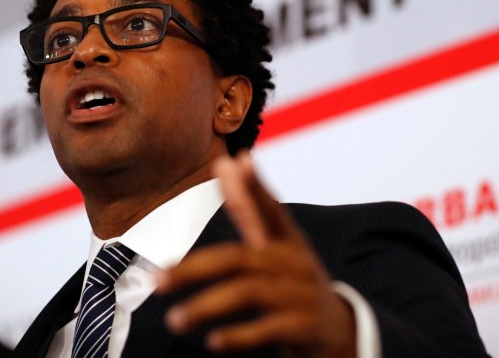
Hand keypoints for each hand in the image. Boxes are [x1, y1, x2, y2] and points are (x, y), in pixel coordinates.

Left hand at [155, 152, 357, 356]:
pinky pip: (267, 330)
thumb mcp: (278, 246)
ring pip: (247, 293)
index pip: (268, 208)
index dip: (252, 187)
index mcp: (286, 239)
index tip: (234, 161)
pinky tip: (214, 343)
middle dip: (194, 269)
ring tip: (174, 320)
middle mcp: (294, 261)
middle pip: (238, 258)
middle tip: (157, 281)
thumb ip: (250, 207)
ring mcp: (300, 293)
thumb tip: (230, 159)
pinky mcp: (305, 326)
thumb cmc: (296, 283)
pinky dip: (239, 336)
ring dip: (206, 306)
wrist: (340, 332)